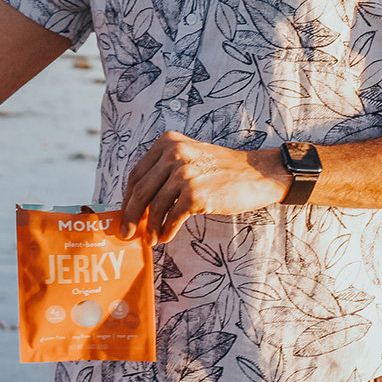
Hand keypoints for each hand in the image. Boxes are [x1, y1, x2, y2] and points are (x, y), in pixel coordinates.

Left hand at [120, 132, 290, 242]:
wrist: (257, 174)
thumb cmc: (221, 169)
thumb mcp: (189, 156)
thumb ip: (165, 170)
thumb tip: (138, 201)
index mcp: (167, 142)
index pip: (137, 173)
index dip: (127, 197)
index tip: (124, 213)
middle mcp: (173, 154)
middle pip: (140, 190)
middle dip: (131, 215)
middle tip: (126, 232)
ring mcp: (184, 174)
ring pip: (155, 206)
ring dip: (150, 227)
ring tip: (150, 239)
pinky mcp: (196, 194)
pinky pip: (172, 217)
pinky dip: (166, 230)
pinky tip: (165, 237)